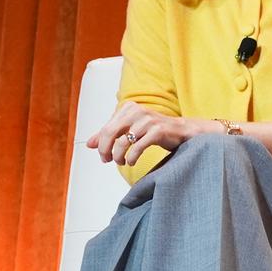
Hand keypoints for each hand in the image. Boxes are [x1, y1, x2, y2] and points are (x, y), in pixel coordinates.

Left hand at [87, 103, 204, 166]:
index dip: (101, 144)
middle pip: (110, 133)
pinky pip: (138, 147)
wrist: (181, 131)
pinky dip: (131, 157)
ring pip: (123, 142)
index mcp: (129, 108)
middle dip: (105, 150)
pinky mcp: (158, 130)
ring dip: (119, 156)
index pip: (106, 128)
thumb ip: (110, 135)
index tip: (103, 155)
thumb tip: (89, 144)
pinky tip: (131, 162)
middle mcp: (138, 111)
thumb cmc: (154, 131)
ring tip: (121, 162)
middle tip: (107, 160)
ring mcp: (148, 120)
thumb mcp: (130, 130)